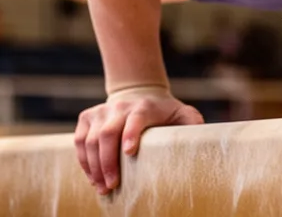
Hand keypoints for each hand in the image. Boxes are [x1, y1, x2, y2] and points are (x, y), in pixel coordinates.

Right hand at [74, 86, 202, 195]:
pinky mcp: (87, 117)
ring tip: (102, 187)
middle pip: (107, 133)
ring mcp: (101, 110)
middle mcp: (120, 106)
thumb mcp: (184, 115)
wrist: (139, 94)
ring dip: (94, 167)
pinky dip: (83, 161)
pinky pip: (79, 140)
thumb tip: (202, 143)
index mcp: (145, 106)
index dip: (131, 133)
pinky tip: (92, 177)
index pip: (136, 117)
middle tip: (112, 186)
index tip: (129, 153)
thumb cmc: (165, 113)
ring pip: (90, 139)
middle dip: (107, 162)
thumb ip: (193, 126)